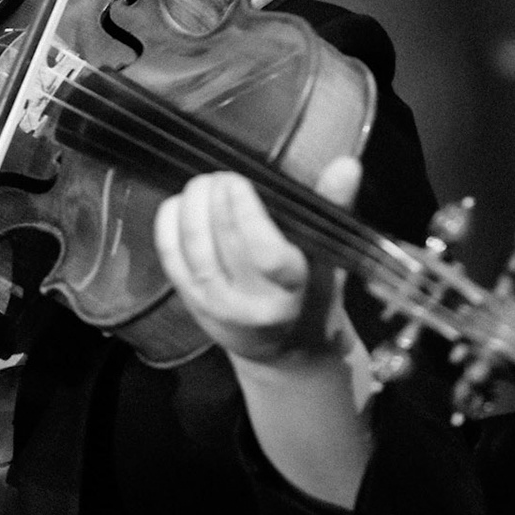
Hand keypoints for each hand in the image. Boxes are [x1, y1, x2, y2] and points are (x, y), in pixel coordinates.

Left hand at [153, 158, 361, 363]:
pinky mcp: (193, 305)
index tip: (240, 180)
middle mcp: (253, 304)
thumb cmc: (313, 293)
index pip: (265, 254)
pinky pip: (173, 263)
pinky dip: (169, 228)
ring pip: (195, 255)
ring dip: (192, 212)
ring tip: (201, 184)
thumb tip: (346, 165)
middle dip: (217, 203)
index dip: (246, 214)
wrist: (286, 349)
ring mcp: (218, 307)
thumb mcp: (331, 255)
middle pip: (225, 248)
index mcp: (293, 291)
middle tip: (221, 175)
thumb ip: (334, 206)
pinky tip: (177, 203)